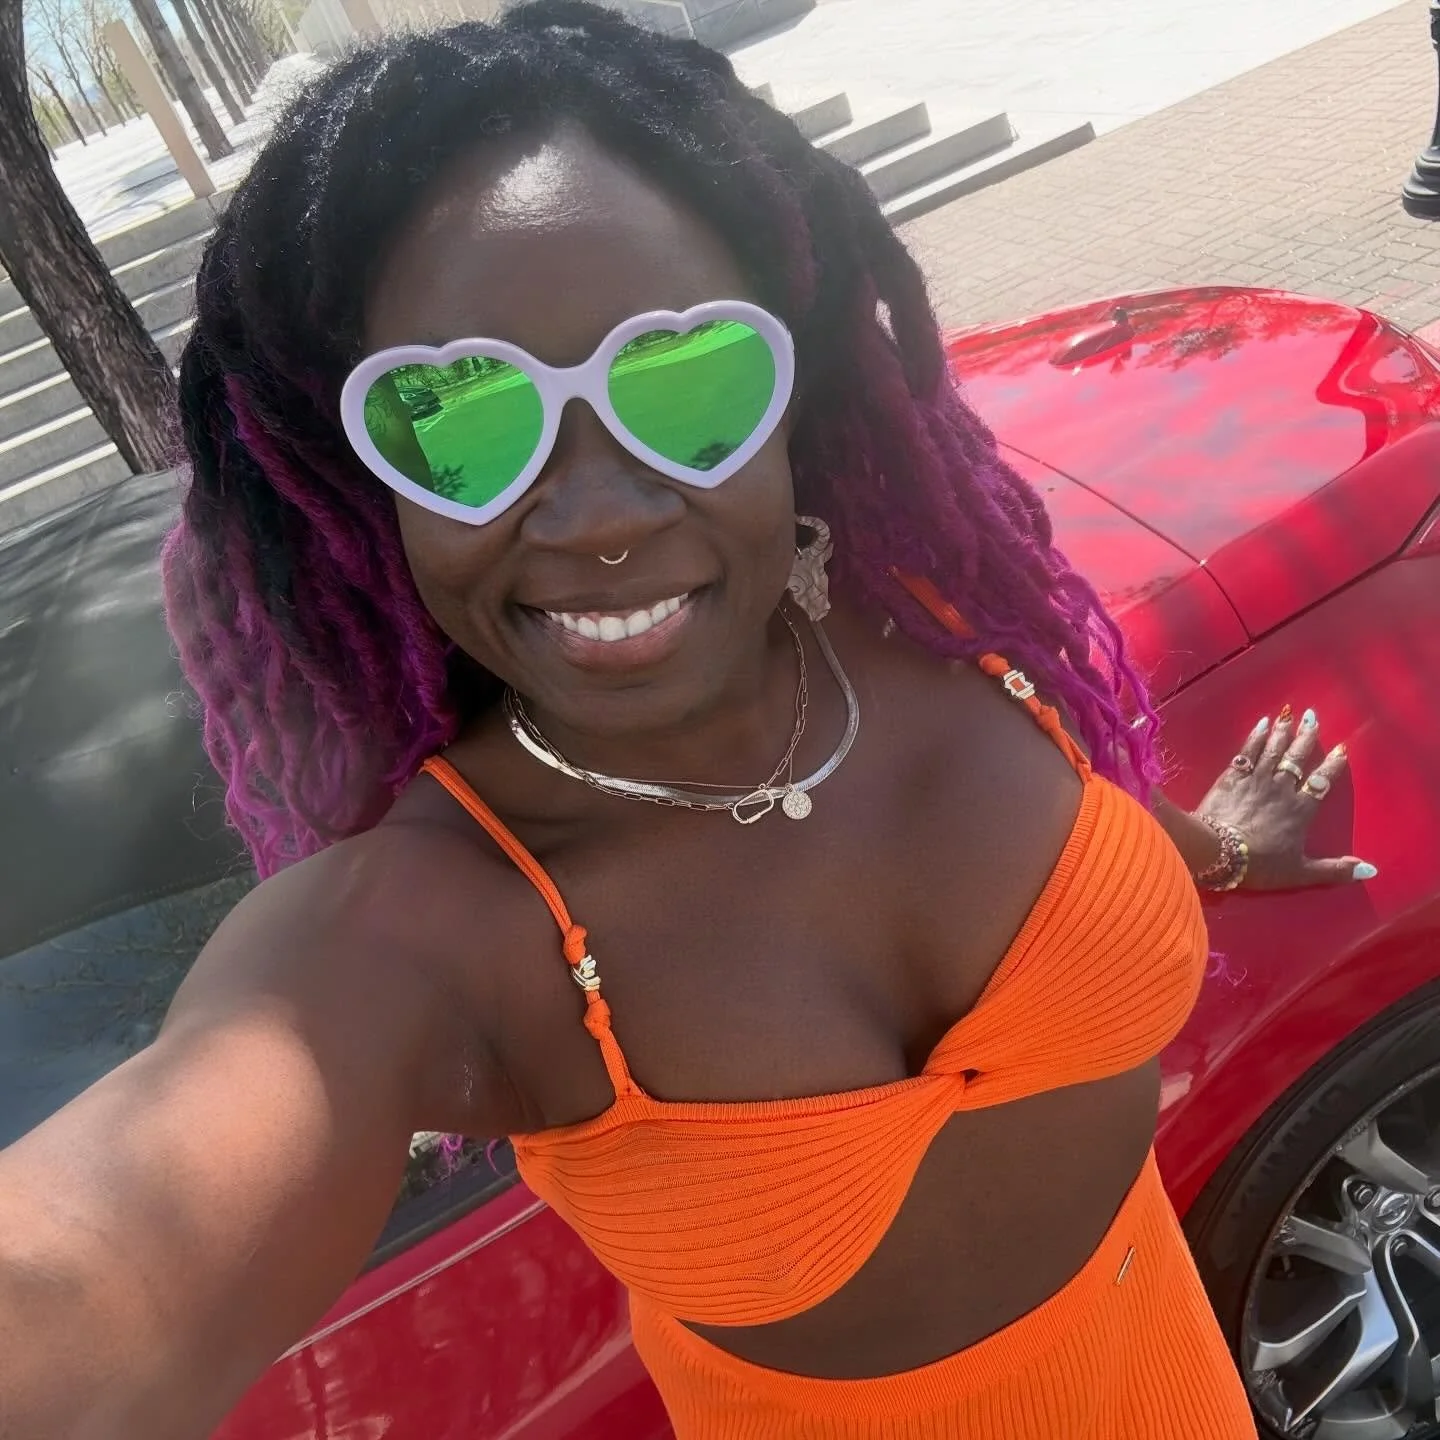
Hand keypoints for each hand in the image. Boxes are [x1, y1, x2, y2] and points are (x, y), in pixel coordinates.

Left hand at [1194, 707, 1375, 890]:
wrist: (1216, 851)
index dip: (1331, 766)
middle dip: (1306, 737)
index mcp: (1300, 810)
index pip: (1320, 783)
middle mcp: (1281, 789)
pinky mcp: (1232, 777)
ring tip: (1290, 714)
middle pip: (1297, 759)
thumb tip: (1369, 871)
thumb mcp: (1300, 872)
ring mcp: (1256, 780)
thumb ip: (1334, 870)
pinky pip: (1247, 752)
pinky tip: (1261, 724)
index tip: (1341, 748)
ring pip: (1273, 750)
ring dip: (1283, 732)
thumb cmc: (1258, 864)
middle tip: (1313, 717)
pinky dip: (1255, 737)